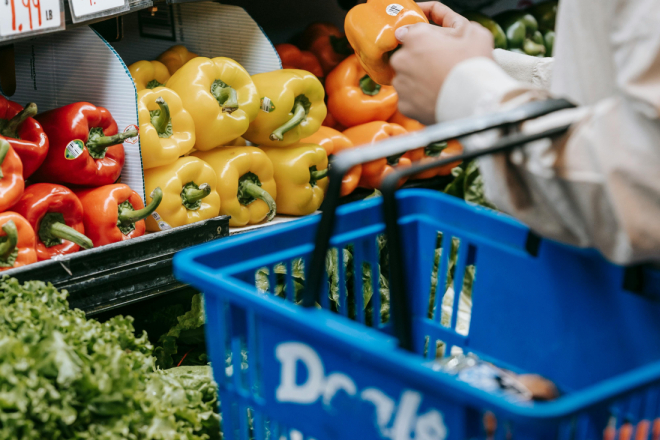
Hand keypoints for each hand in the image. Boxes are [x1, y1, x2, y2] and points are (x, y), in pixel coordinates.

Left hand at [390, 2, 493, 124]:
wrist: (475, 104)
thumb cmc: (474, 66)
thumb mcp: (473, 32)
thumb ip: (453, 22)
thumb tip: (444, 26)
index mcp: (415, 38)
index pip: (412, 32)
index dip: (427, 38)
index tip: (437, 45)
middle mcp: (401, 60)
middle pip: (407, 56)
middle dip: (422, 59)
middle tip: (442, 66)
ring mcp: (401, 84)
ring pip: (407, 78)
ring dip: (419, 79)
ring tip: (440, 84)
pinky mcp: (403, 105)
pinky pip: (409, 98)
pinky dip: (419, 98)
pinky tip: (435, 97)